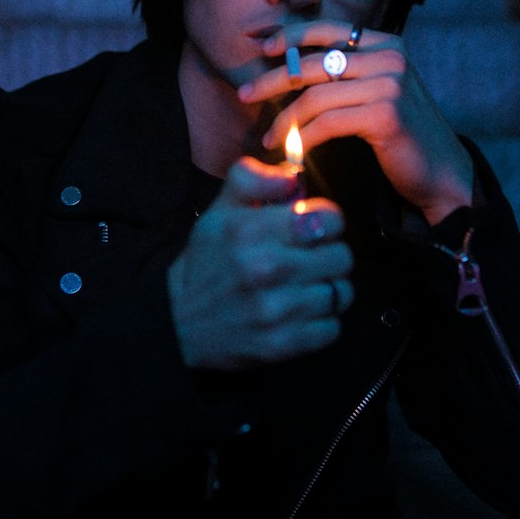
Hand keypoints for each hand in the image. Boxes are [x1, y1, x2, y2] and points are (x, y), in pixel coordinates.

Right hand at [167, 156, 353, 369]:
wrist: (177, 324)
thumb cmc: (205, 263)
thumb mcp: (219, 210)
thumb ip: (253, 179)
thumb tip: (291, 174)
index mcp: (252, 230)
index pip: (329, 219)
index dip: (327, 222)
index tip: (314, 229)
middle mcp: (266, 269)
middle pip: (342, 256)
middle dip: (328, 256)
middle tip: (309, 260)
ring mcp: (276, 310)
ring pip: (340, 293)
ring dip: (327, 290)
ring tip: (304, 288)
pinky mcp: (283, 344)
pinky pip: (332, 328)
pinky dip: (321, 323)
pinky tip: (299, 314)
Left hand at [238, 22, 473, 225]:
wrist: (441, 171)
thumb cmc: (402, 135)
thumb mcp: (378, 91)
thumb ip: (348, 73)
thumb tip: (291, 67)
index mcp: (387, 44)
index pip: (329, 29)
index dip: (291, 36)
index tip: (264, 50)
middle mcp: (390, 57)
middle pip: (314, 62)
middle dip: (273, 80)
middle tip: (245, 95)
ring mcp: (389, 83)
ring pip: (315, 95)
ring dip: (285, 119)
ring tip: (269, 137)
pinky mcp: (385, 114)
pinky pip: (328, 122)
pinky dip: (304, 137)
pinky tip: (293, 150)